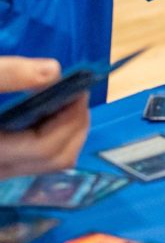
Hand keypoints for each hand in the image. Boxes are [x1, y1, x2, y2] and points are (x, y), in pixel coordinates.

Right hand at [0, 56, 89, 177]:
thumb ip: (8, 75)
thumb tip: (54, 71)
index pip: (46, 148)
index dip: (71, 118)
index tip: (79, 90)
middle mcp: (0, 170)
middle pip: (58, 159)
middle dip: (76, 125)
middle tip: (77, 94)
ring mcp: (3, 171)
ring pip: (53, 162)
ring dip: (69, 131)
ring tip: (65, 101)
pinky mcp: (6, 165)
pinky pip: (42, 158)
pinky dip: (54, 135)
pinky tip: (48, 112)